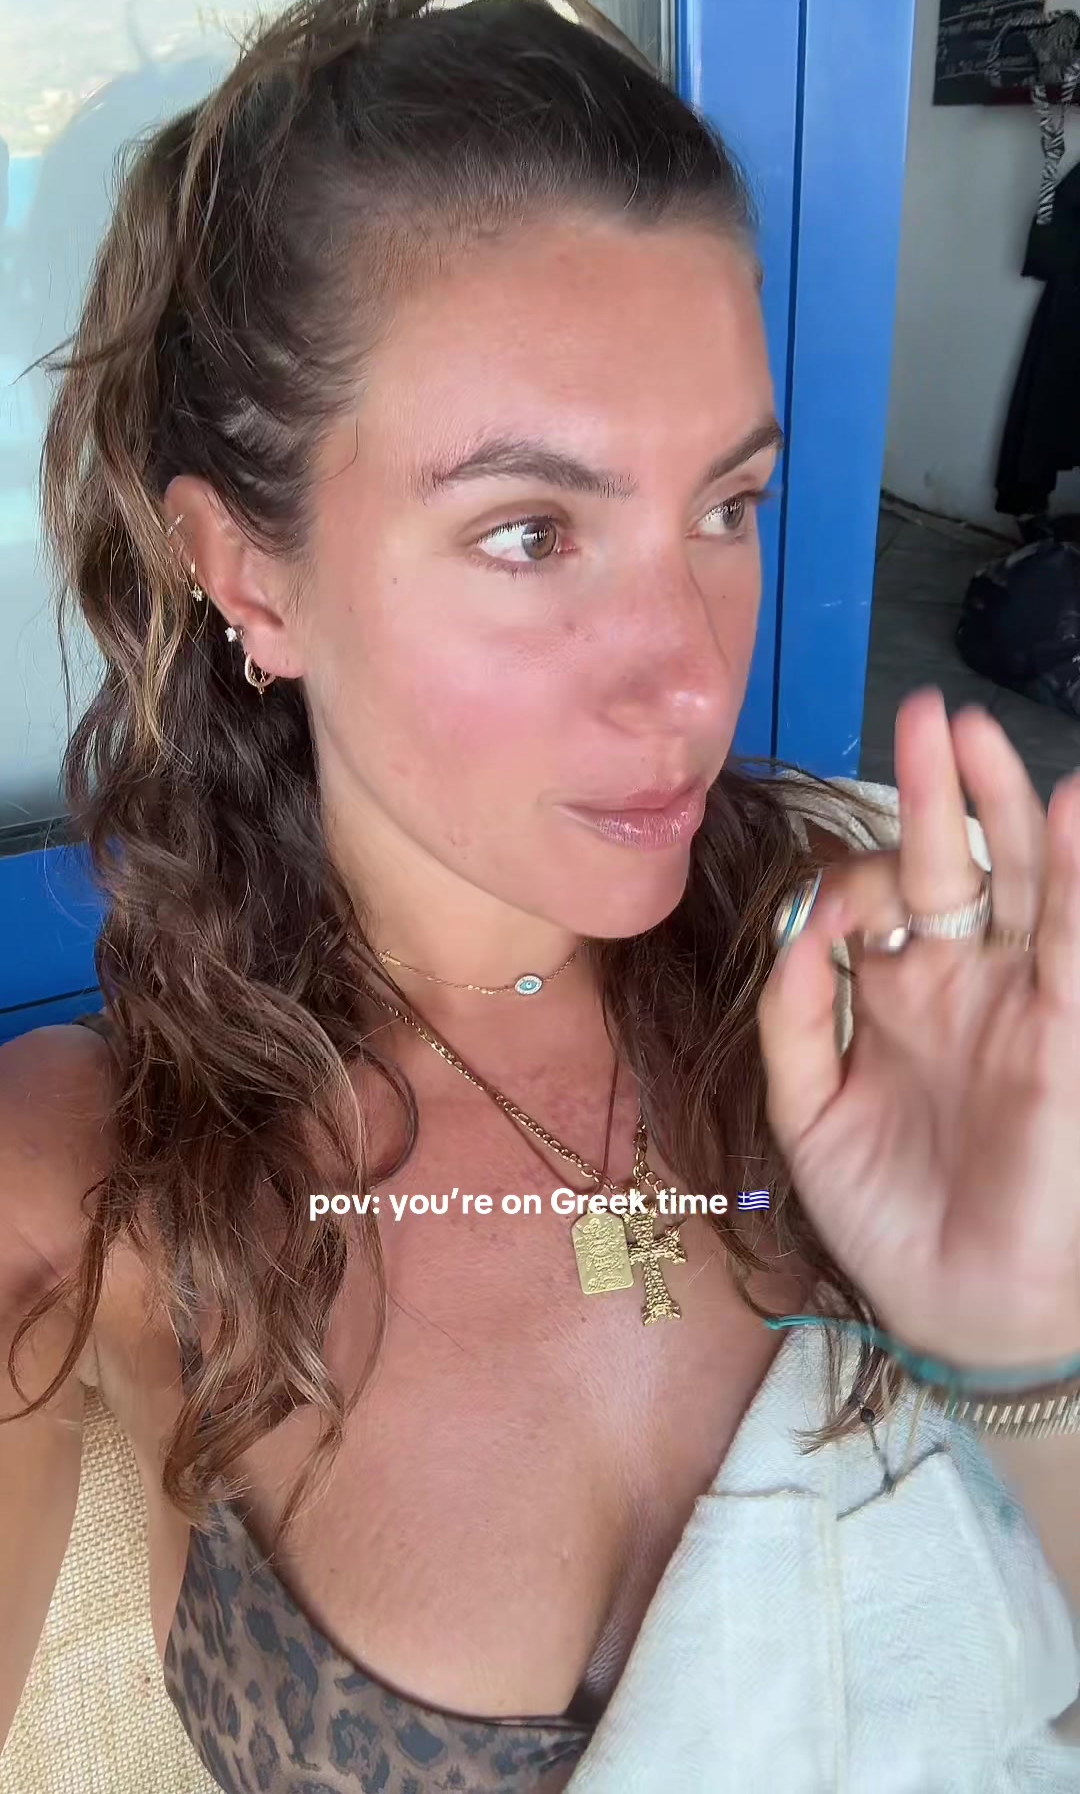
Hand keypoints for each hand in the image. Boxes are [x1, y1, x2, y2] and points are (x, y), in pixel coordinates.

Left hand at [758, 688, 1079, 1374]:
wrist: (956, 1308)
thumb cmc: (884, 1211)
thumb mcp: (806, 1108)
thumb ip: (793, 1012)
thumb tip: (803, 917)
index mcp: (896, 992)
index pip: (879, 895)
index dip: (850, 875)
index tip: (824, 899)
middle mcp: (961, 980)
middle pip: (955, 862)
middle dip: (937, 790)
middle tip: (926, 715)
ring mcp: (1015, 1001)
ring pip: (1017, 881)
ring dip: (999, 805)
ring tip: (972, 733)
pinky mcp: (1061, 1034)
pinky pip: (1071, 943)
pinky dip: (1072, 878)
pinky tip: (1068, 810)